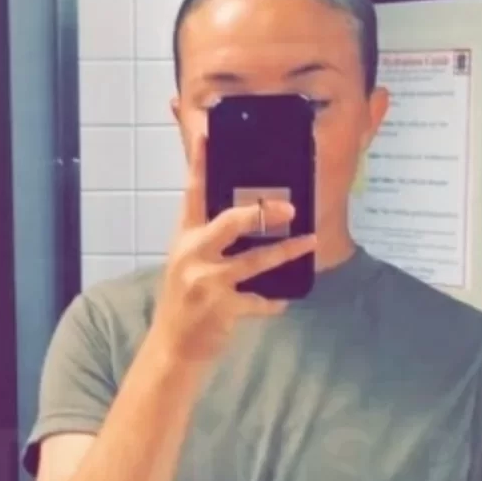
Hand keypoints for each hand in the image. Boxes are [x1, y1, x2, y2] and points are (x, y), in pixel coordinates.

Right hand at [151, 130, 317, 367]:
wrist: (173, 347)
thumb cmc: (185, 300)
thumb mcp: (188, 262)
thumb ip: (209, 237)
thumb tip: (250, 213)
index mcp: (185, 236)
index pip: (193, 192)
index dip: (200, 162)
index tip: (207, 133)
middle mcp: (193, 253)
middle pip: (229, 221)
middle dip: (262, 212)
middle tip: (289, 207)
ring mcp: (206, 281)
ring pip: (255, 261)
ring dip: (286, 251)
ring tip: (309, 241)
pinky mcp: (222, 308)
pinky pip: (260, 300)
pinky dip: (274, 301)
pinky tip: (283, 300)